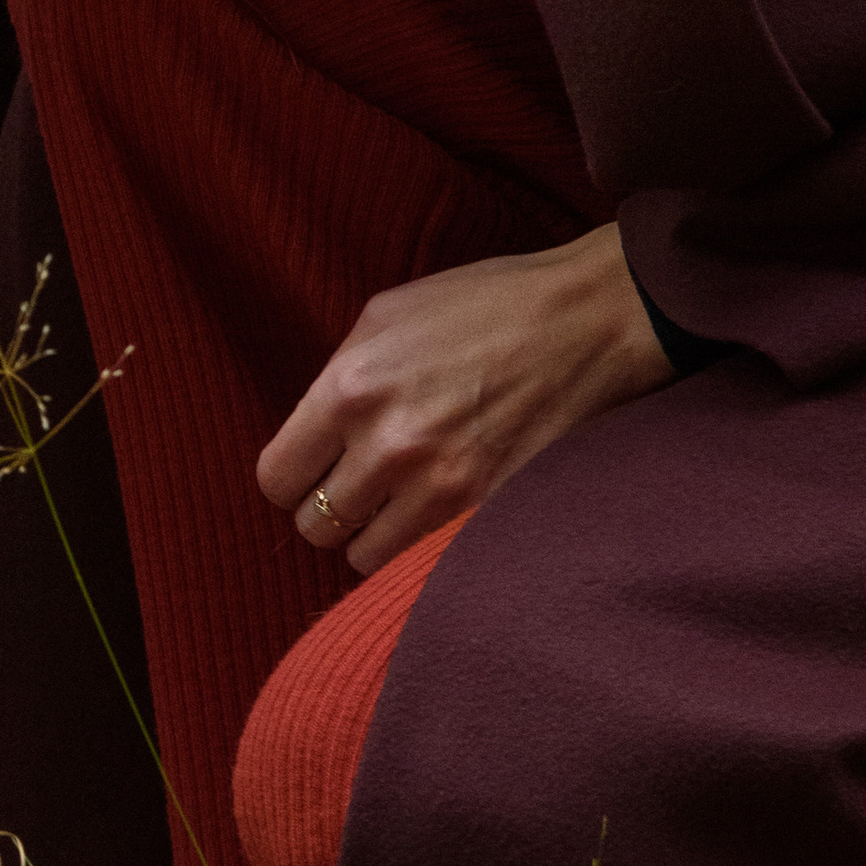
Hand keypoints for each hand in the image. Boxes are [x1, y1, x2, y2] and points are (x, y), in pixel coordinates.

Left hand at [254, 220, 672, 577]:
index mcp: (349, 387)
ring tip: (395, 505)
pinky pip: (422, 560)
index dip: (291, 478)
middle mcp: (386, 445)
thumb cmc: (488, 305)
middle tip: (356, 490)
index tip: (310, 471)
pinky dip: (420, 547)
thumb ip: (339, 373)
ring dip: (373, 535)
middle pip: (315, 526)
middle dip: (329, 510)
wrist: (589, 322)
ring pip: (364, 557)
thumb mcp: (387, 314)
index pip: (277, 478)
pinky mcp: (487, 510)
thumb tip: (313, 426)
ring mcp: (441, 485)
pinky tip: (436, 513)